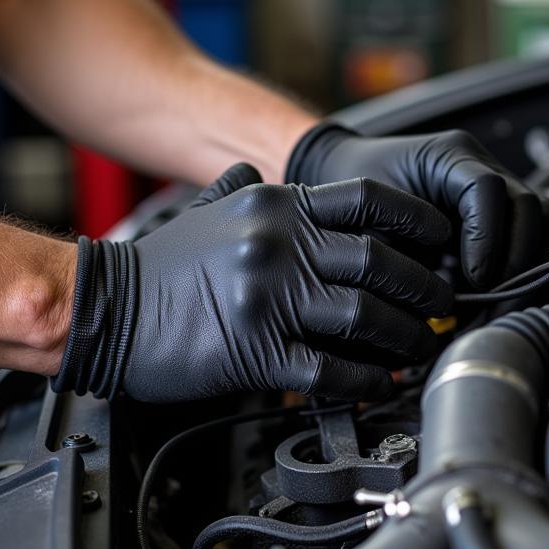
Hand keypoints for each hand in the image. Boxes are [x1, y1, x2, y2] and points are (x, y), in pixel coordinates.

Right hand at [53, 164, 452, 402]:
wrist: (103, 310)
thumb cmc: (158, 266)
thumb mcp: (206, 209)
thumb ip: (239, 186)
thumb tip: (253, 164)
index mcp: (274, 206)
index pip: (368, 202)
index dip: (419, 222)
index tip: (444, 241)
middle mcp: (277, 244)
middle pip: (379, 262)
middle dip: (425, 288)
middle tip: (444, 305)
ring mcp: (267, 297)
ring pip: (365, 316)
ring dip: (405, 337)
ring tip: (421, 346)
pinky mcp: (255, 349)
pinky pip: (330, 368)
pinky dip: (365, 380)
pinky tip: (379, 383)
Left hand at [286, 123, 544, 287]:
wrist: (348, 182)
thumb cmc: (352, 200)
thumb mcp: (366, 224)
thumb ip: (398, 255)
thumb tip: (433, 305)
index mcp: (448, 156)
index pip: (488, 190)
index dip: (487, 238)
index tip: (475, 279)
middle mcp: (481, 166)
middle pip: (527, 208)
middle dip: (515, 263)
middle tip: (491, 305)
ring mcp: (499, 187)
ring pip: (541, 224)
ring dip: (525, 272)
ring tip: (495, 308)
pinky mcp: (505, 213)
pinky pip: (535, 239)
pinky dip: (524, 272)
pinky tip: (499, 302)